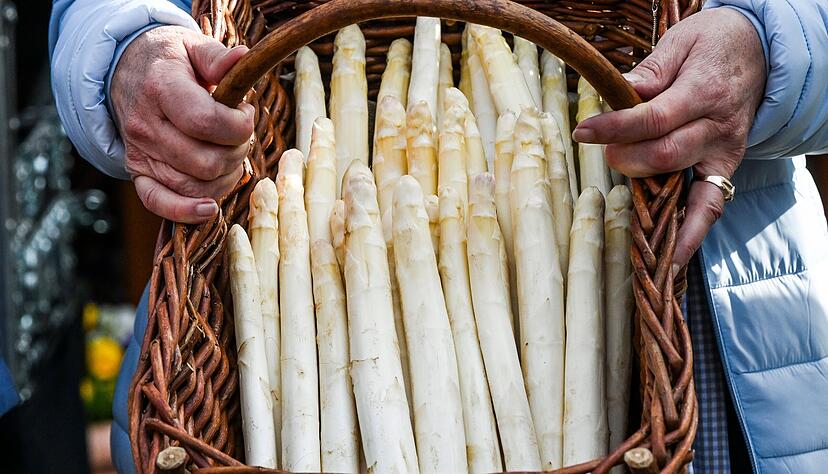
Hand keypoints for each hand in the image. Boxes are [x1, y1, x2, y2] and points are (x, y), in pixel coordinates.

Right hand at [111, 26, 254, 222]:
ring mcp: (140, 152)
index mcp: (160, 88)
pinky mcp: (138, 171)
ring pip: (193, 186)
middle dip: (237, 152)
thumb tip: (242, 58)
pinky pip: (158, 202)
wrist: (126, 72)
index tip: (245, 114)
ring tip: (228, 153)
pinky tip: (208, 208)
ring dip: (224, 177)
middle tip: (239, 134)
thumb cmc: (170, 61)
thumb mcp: (193, 47)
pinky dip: (186, 211)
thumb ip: (218, 57)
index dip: (238, 126)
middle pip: (206, 161)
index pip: (205, 122)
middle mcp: (146, 125)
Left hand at [572, 8, 765, 267]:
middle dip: (628, 161)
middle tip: (605, 155)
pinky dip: (692, 236)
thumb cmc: (710, 46)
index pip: (653, 118)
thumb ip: (650, 72)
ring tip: (626, 216)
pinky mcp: (725, 171)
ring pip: (684, 187)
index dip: (615, 128)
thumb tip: (618, 92)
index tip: (583, 132)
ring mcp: (724, 154)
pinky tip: (672, 263)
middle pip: (666, 156)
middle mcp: (717, 128)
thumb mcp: (680, 43)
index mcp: (702, 92)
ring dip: (651, 203)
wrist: (758, 53)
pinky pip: (710, 208)